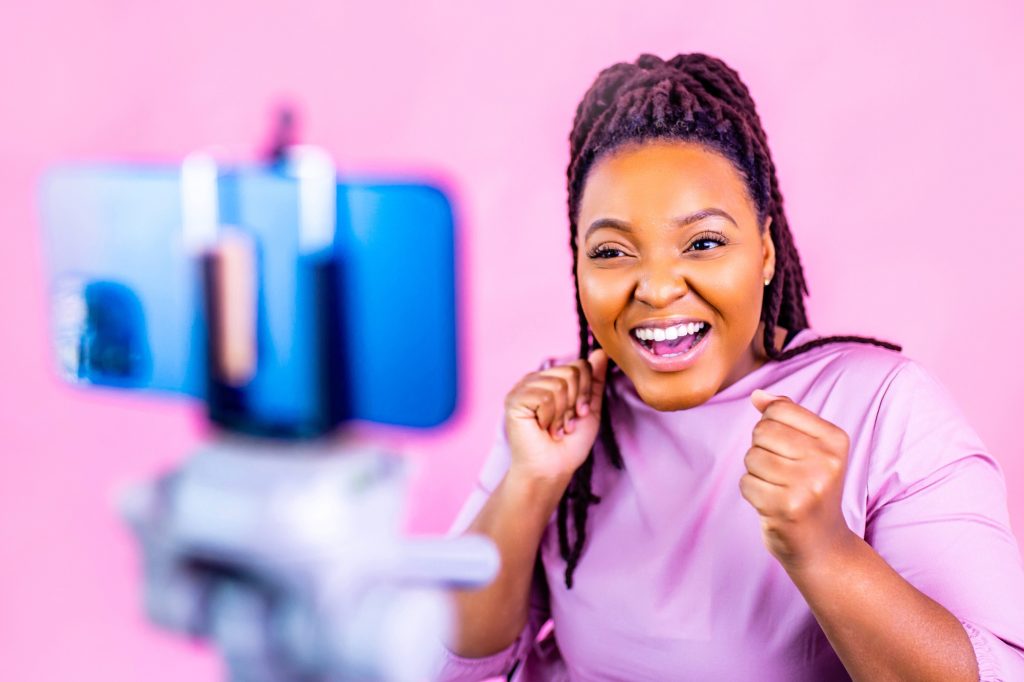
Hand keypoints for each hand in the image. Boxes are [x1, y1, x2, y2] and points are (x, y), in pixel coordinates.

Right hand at [504, 349, 607, 484]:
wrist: (552, 468)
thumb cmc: (569, 443)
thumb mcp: (590, 409)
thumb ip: (594, 381)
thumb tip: (601, 352)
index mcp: (551, 379)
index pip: (579, 365)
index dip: (585, 392)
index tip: (579, 414)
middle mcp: (536, 379)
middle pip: (571, 372)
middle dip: (575, 403)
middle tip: (565, 423)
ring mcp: (523, 388)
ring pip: (559, 384)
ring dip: (562, 414)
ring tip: (554, 428)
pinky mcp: (514, 399)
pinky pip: (545, 396)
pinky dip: (550, 417)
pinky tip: (542, 428)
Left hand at [740, 388, 854, 570]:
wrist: (822, 545)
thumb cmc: (810, 490)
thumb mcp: (810, 449)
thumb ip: (785, 416)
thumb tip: (757, 395)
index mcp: (835, 440)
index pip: (778, 410)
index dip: (771, 429)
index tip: (790, 452)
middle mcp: (826, 460)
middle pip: (761, 432)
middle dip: (761, 451)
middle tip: (782, 474)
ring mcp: (808, 485)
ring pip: (751, 457)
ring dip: (756, 474)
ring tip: (779, 489)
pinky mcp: (786, 507)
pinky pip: (746, 483)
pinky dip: (752, 493)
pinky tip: (772, 504)